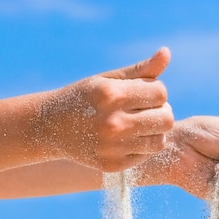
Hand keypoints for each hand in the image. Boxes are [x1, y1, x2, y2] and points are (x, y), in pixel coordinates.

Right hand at [40, 48, 173, 171]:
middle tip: (148, 111)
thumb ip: (140, 70)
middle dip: (162, 112)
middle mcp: (113, 122)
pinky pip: (147, 155)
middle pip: (166, 118)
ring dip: (155, 131)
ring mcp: (113, 147)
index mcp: (111, 95)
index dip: (156, 92)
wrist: (51, 127)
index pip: (160, 93)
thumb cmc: (85, 98)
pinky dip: (143, 146)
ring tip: (141, 125)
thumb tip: (167, 53)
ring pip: (160, 140)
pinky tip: (130, 139)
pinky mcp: (113, 165)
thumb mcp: (107, 80)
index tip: (144, 94)